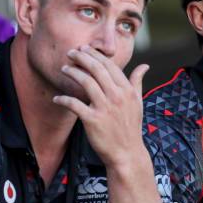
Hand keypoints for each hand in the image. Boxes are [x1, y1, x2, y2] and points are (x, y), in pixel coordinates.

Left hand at [52, 45, 148, 168]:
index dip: (95, 55)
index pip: (109, 65)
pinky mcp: (92, 120)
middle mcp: (116, 96)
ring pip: (85, 82)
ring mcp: (104, 108)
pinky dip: (63, 99)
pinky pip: (74, 104)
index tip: (84, 49)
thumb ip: (137, 82)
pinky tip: (57, 98)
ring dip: (72, 72)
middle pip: (96, 69)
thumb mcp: (137, 103)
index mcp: (127, 90)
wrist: (127, 153)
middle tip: (71, 53)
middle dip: (82, 57)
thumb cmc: (131, 127)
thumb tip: (144, 66)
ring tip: (64, 69)